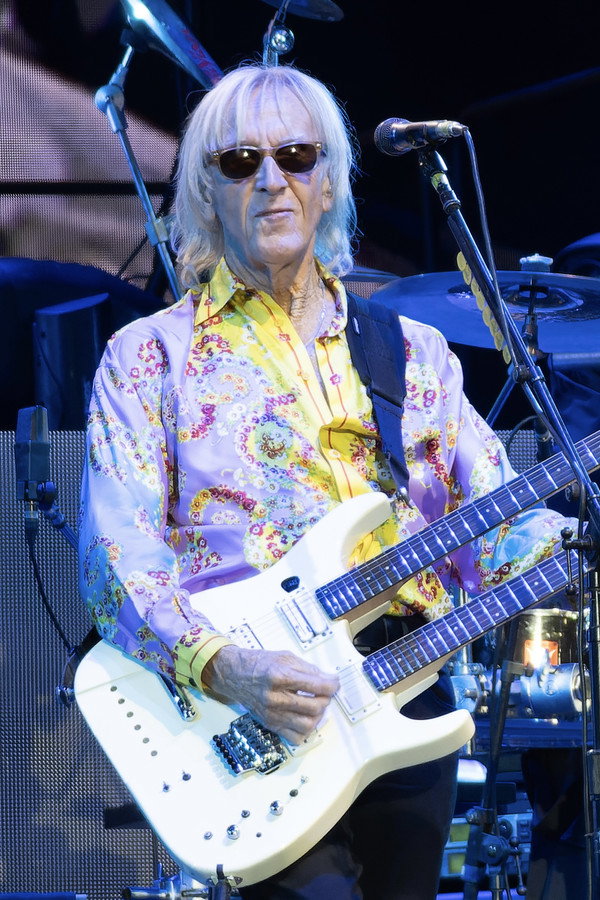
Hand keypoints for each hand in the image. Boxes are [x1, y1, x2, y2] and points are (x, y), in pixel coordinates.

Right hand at [202, 645, 339, 744]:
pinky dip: (305, 730)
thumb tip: (329, 680)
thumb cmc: (259, 664)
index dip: (332, 684)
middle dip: (326, 699)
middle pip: (315, 706)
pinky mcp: (270, 724)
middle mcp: (275, 697)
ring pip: (307, 724)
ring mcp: (272, 714)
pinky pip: (295, 737)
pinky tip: (304, 717)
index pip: (317, 685)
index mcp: (280, 676)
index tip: (334, 682)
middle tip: (325, 692)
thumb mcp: (286, 657)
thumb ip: (309, 670)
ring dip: (318, 715)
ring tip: (315, 704)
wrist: (235, 674)